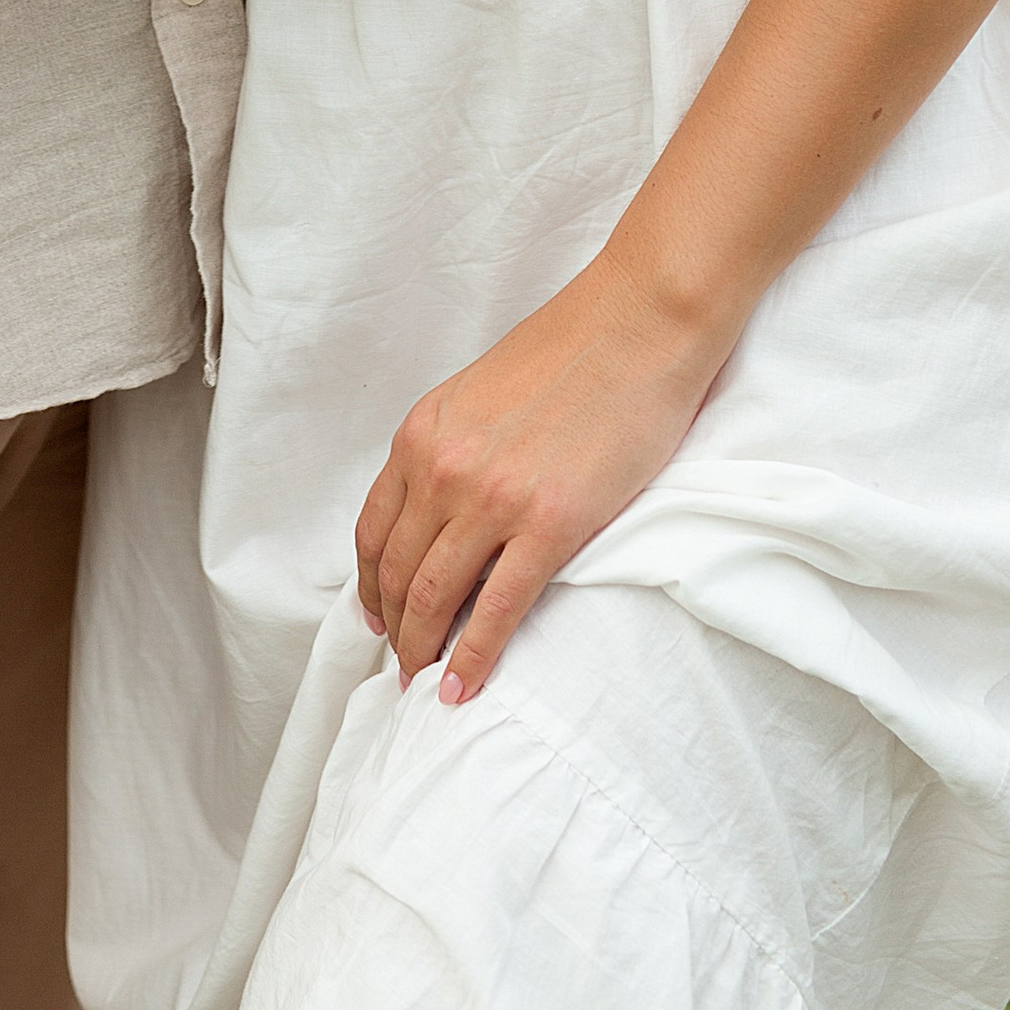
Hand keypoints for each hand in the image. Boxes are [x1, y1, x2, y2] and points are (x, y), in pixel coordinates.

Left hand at [354, 250, 730, 703]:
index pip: (375, 531)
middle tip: (400, 667)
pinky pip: (497, 611)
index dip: (370, 586)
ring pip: (435, 598)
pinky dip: (472, 660)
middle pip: (397, 573)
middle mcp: (444, 467)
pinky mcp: (550, 525)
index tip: (376, 619)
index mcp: (423, 432)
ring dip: (422, 652)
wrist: (639, 321)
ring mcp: (494, 499)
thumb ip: (452, 448)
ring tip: (423, 685)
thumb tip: (442, 512)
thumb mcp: (481, 394)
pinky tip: (463, 689)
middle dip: (394, 630)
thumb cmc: (573, 349)